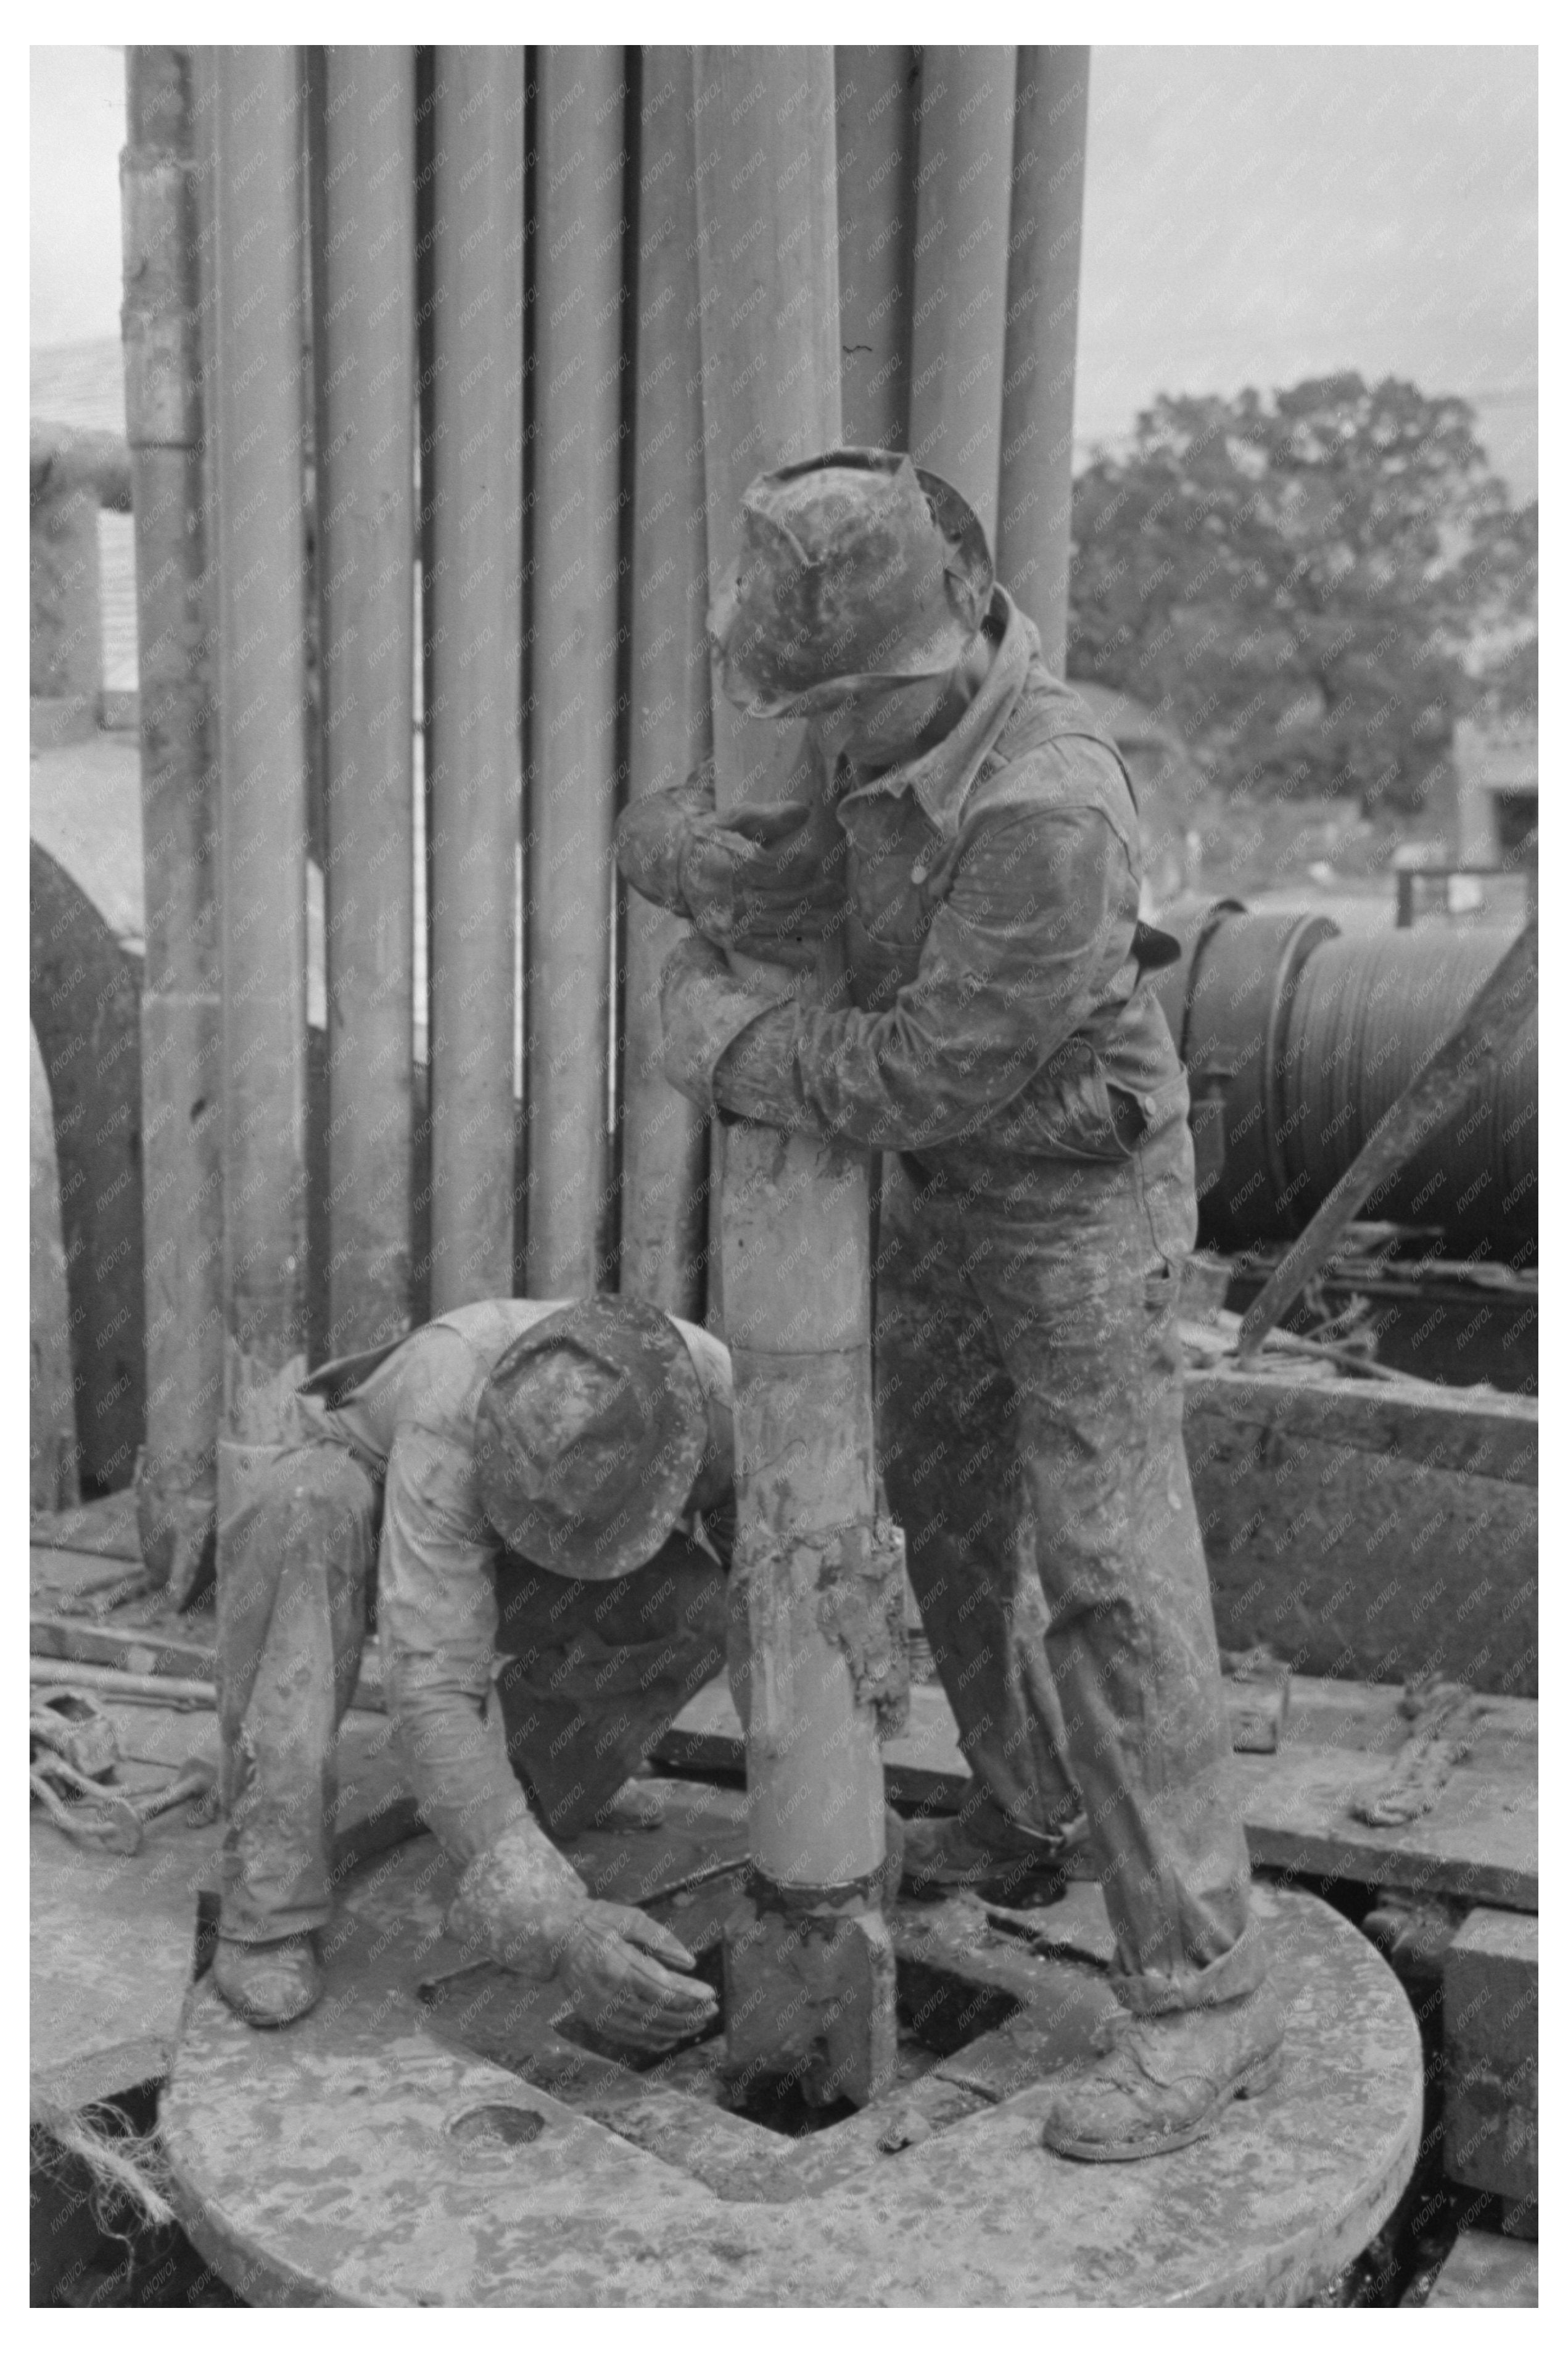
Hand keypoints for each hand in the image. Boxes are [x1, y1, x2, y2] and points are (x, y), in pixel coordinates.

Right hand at [558, 1900, 718, 2051]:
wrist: (555, 1939)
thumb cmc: (595, 1922)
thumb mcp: (628, 1918)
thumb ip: (660, 1938)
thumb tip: (689, 1962)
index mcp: (617, 1965)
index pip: (661, 1988)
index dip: (688, 1995)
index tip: (711, 1994)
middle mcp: (608, 1994)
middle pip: (657, 2013)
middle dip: (689, 2014)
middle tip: (712, 2010)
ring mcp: (600, 2011)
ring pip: (645, 2030)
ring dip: (676, 2029)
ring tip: (698, 2023)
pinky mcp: (595, 2020)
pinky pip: (629, 2038)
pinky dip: (653, 2040)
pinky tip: (672, 2037)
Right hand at [681, 798, 843, 953]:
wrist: (677, 867)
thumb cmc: (714, 837)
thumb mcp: (736, 818)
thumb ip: (769, 816)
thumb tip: (804, 811)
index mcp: (726, 861)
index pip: (767, 868)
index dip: (794, 867)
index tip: (816, 860)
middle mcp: (725, 893)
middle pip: (776, 897)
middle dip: (811, 896)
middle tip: (839, 891)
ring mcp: (726, 919)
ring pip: (773, 925)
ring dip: (808, 924)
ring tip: (836, 918)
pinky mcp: (727, 938)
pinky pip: (758, 950)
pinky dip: (784, 956)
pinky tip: (809, 960)